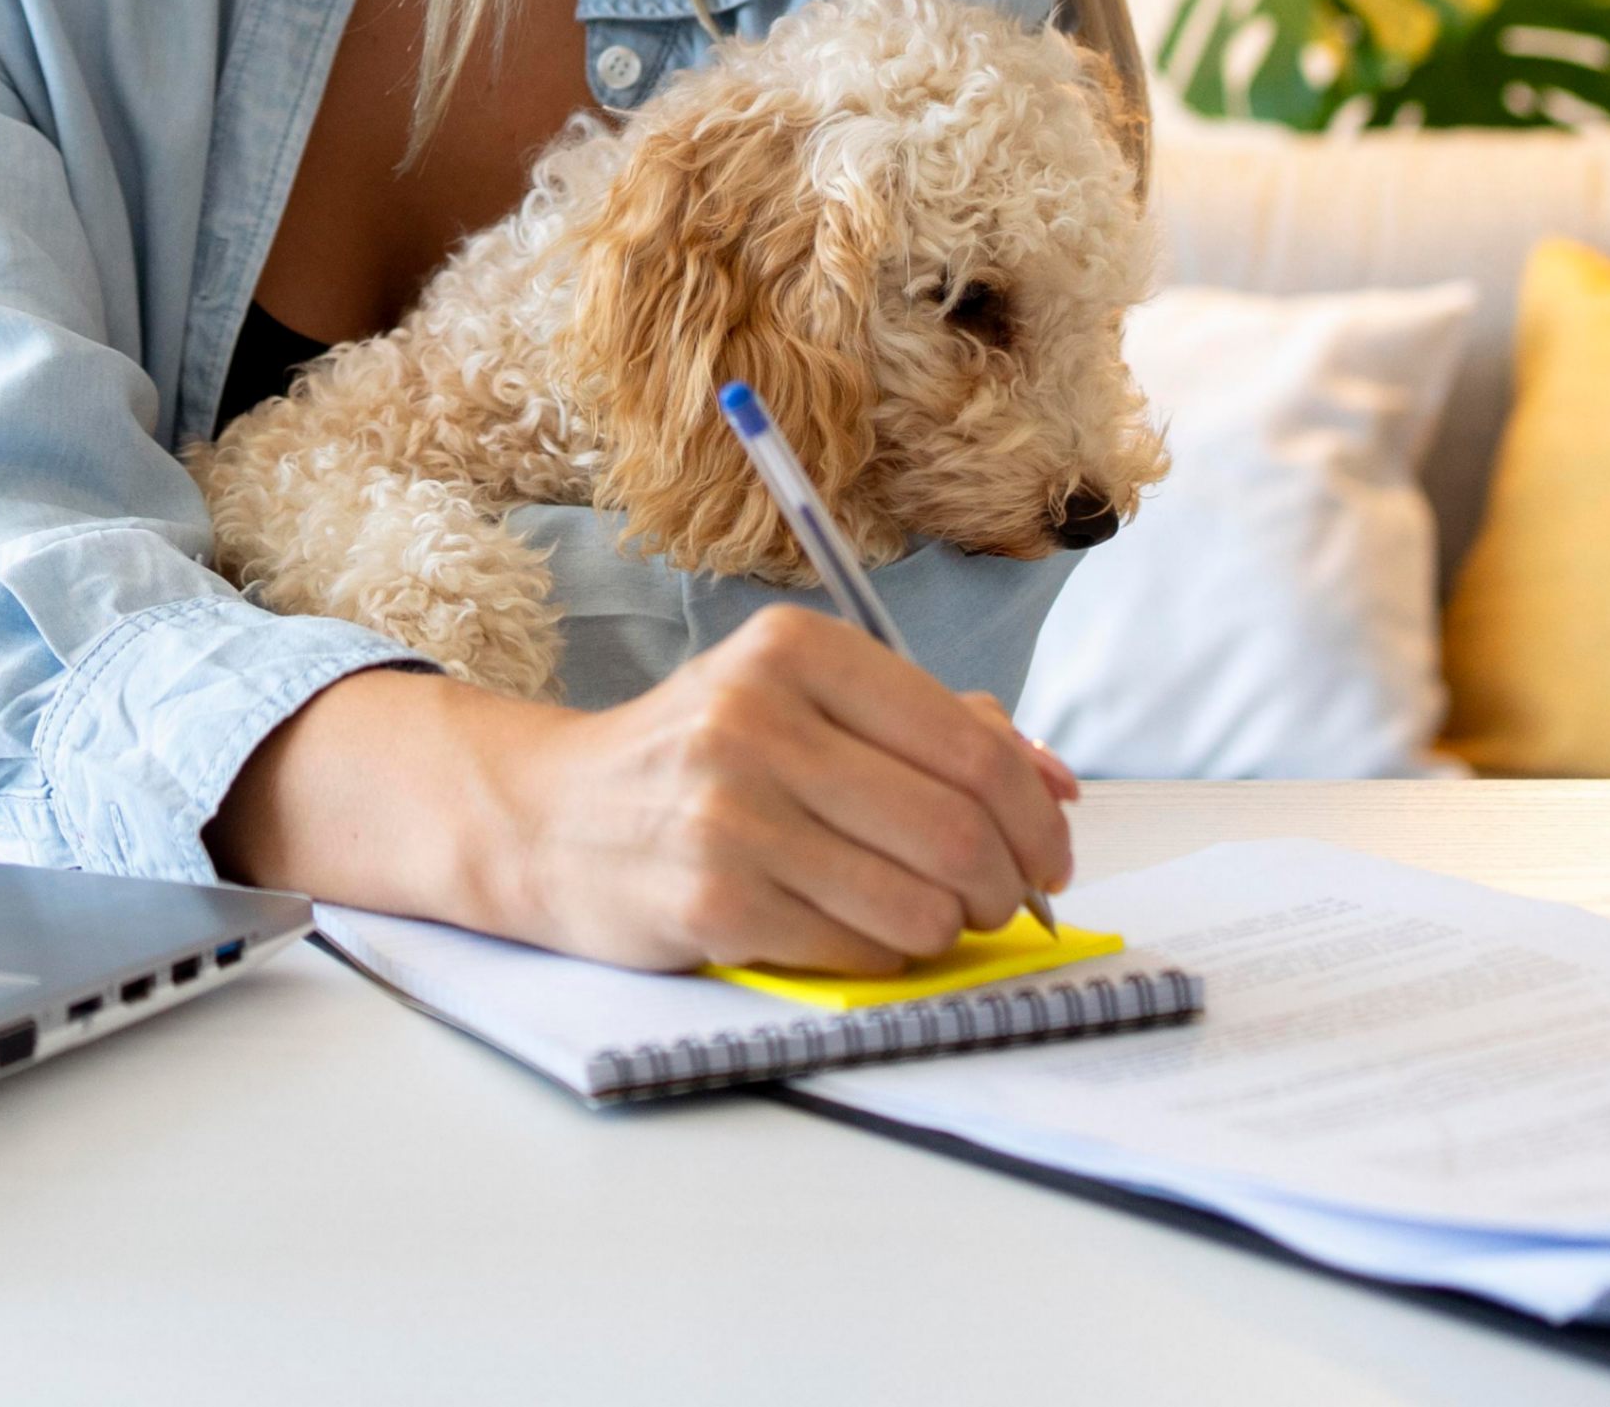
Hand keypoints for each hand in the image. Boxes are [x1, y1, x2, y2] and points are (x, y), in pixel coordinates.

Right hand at [213, 610, 1078, 974]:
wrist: (551, 818)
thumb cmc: (700, 760)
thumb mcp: (804, 703)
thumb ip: (934, 727)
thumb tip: (1058, 784)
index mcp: (796, 650)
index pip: (974, 743)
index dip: (1037, 815)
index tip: (1048, 851)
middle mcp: (758, 720)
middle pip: (959, 827)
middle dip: (1010, 882)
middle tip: (1007, 900)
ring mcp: (729, 813)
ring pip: (920, 901)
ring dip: (952, 929)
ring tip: (932, 919)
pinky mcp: (712, 902)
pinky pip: (858, 950)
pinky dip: (888, 958)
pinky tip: (865, 935)